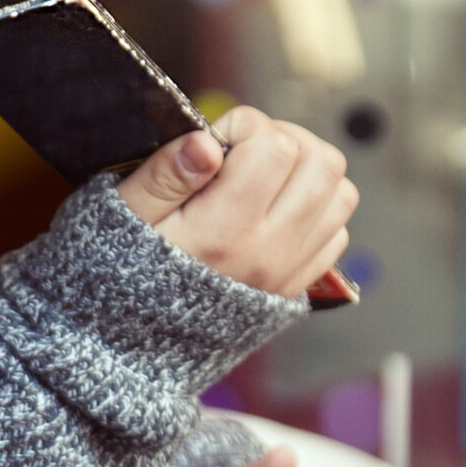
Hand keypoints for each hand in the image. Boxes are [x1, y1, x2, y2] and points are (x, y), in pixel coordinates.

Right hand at [118, 109, 357, 298]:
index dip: (246, 125)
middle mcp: (267, 251)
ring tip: (267, 173)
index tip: (218, 140)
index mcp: (224, 229)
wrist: (137, 342)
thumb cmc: (124, 267)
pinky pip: (337, 232)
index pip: (274, 146)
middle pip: (322, 163)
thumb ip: (165, 174)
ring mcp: (289, 271)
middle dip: (286, 139)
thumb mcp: (125, 214)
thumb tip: (207, 142)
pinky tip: (277, 207)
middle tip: (247, 148)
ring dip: (309, 170)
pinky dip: (317, 209)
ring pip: (341, 194)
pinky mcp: (297, 285)